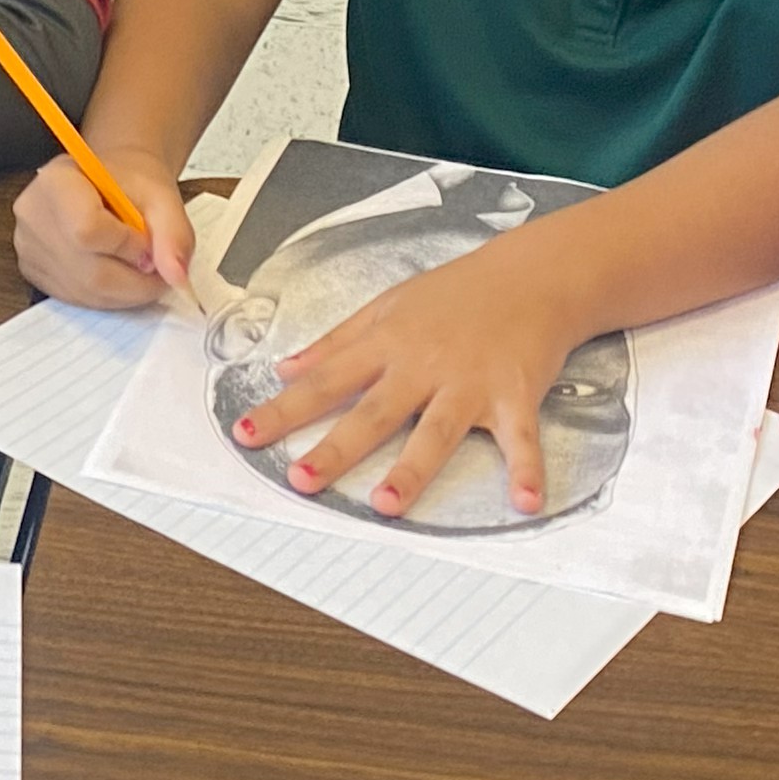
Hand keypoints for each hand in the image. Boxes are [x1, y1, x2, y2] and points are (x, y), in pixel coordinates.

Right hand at [11, 145, 190, 308]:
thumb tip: (176, 276)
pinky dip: (109, 297)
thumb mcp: (161, 195)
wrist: (107, 184)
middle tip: (160, 270)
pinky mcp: (33, 272)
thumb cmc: (129, 184)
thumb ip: (174, 233)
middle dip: (136, 280)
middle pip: (88, 271)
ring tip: (143, 271)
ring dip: (126, 292)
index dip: (128, 247)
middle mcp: (31, 215)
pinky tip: (120, 275)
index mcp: (56, 181)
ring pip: (86, 292)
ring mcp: (27, 248)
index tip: (149, 243)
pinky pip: (76, 299)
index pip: (87, 230)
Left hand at [230, 236, 588, 519]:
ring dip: (412, 469)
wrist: (531, 275)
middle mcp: (422, 366)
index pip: (325, 381)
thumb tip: (286, 369)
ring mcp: (469, 383)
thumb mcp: (387, 305)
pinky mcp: (515, 395)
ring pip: (435, 431)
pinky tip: (525, 500)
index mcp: (387, 344)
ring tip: (385, 504)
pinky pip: (520, 438)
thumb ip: (336, 342)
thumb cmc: (457, 292)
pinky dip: (526, 469)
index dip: (285, 409)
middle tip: (302, 480)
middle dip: (336, 447)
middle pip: (373, 413)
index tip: (247, 434)